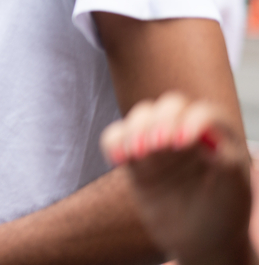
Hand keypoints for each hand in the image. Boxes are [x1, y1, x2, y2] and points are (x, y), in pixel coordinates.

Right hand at [101, 92, 254, 264]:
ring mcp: (159, 142)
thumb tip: (207, 140)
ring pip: (141, 115)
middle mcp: (187, 131)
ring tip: (137, 155)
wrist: (200, 241)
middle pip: (170, 105)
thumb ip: (227, 164)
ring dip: (136, 129)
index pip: (203, 112)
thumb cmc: (223, 215)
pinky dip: (113, 143)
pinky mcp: (135, 157)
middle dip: (161, 121)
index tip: (182, 143)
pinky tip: (118, 160)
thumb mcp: (234, 192)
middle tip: (157, 146)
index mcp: (218, 135)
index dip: (191, 121)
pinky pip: (115, 136)